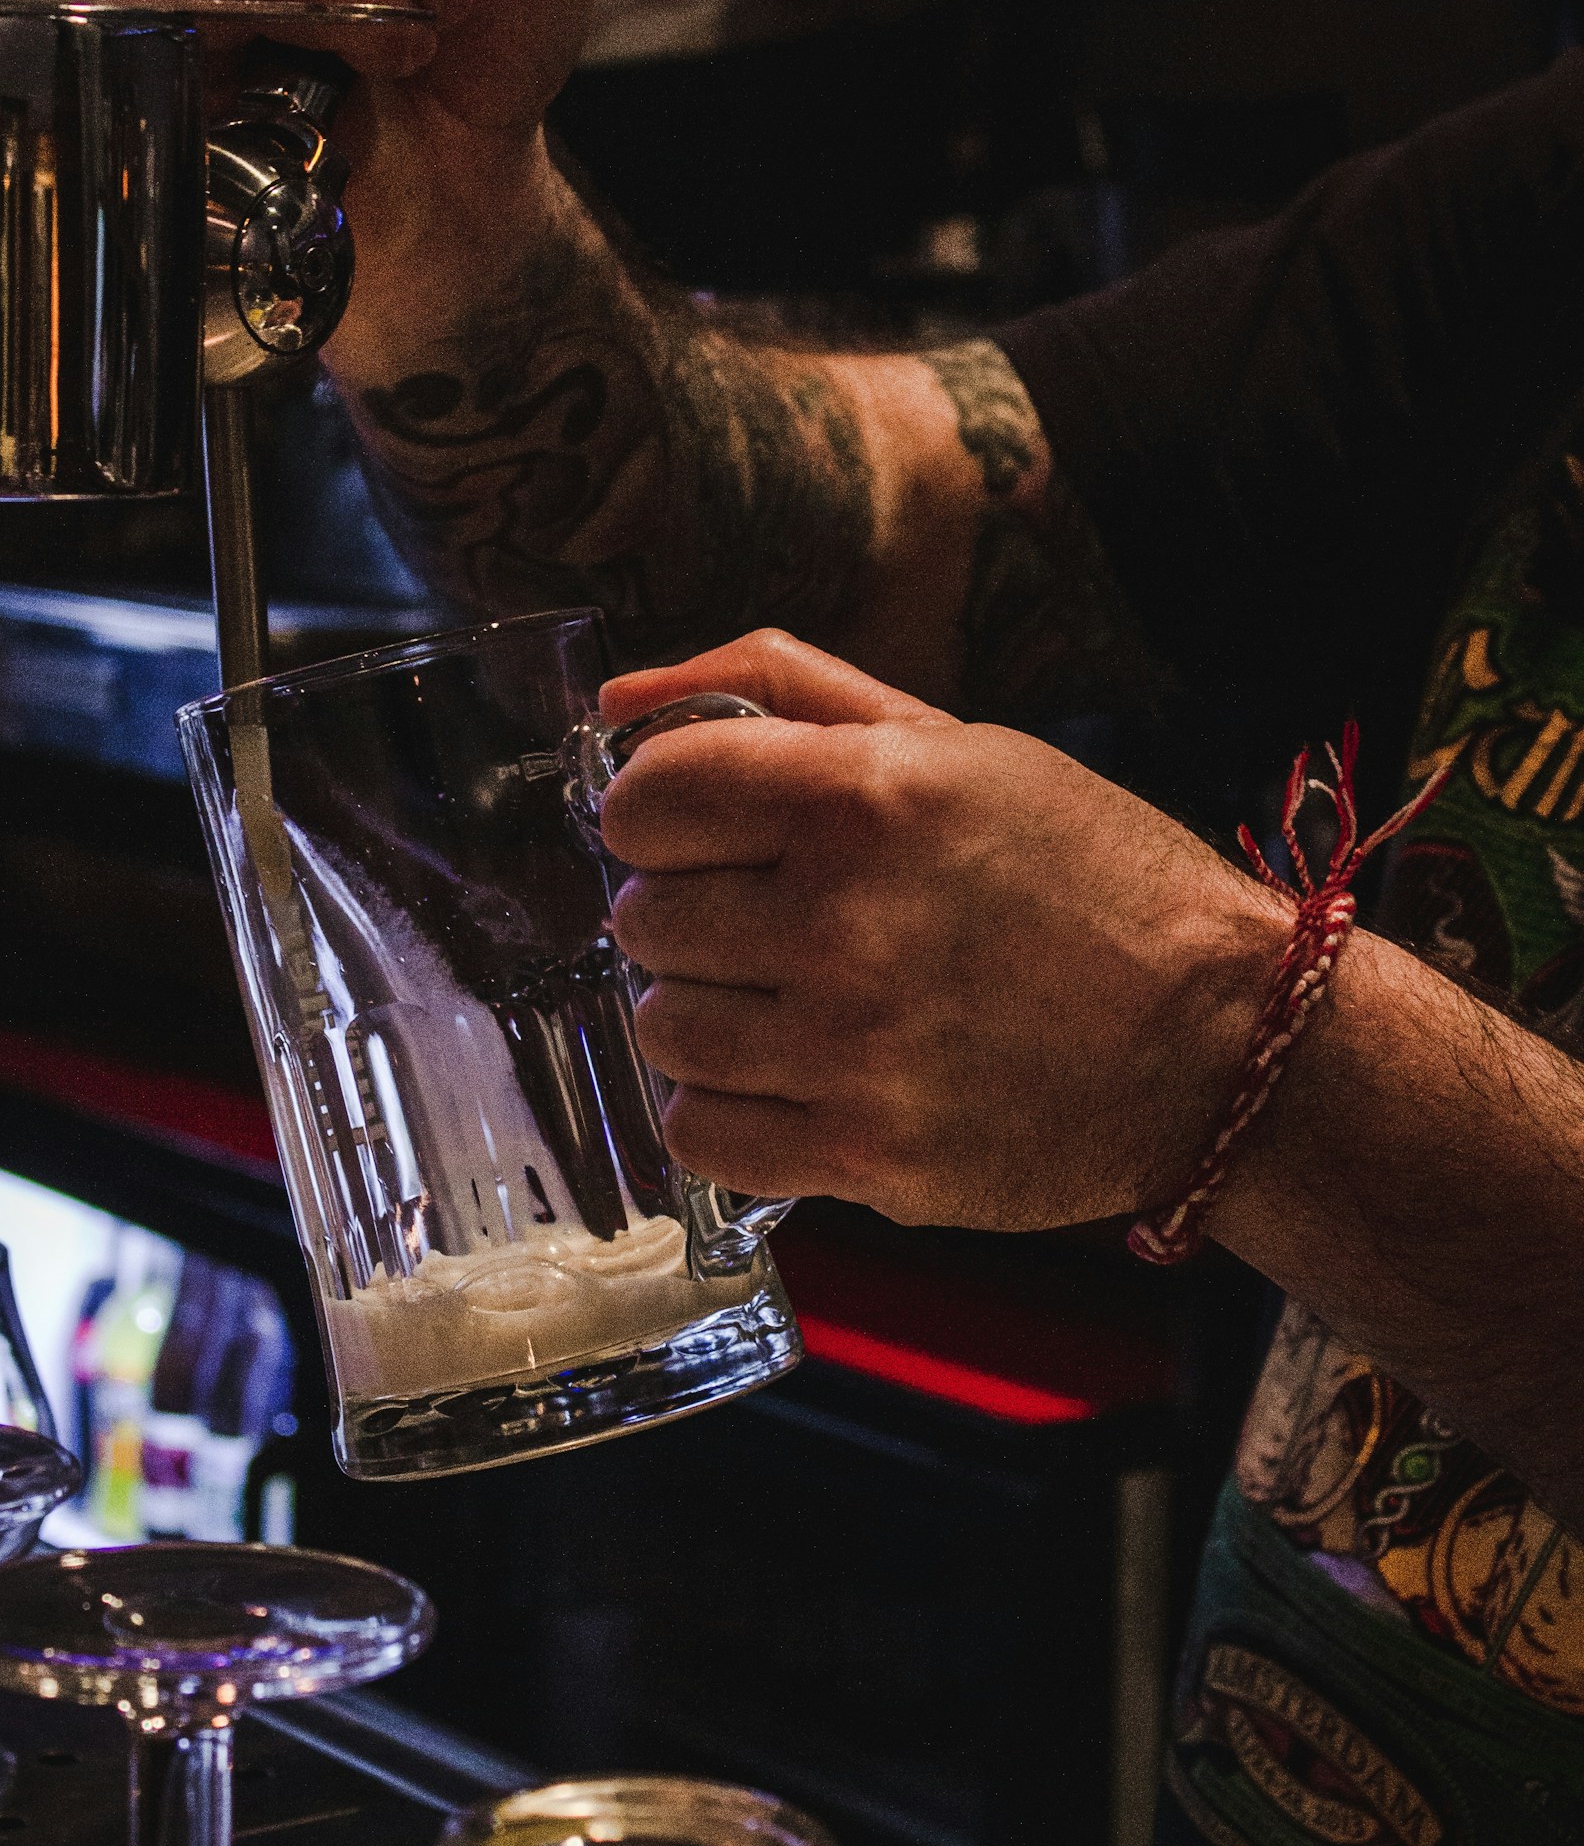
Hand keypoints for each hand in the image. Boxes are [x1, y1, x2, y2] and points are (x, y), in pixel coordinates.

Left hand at [599, 630, 1287, 1229]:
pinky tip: (795, 1077)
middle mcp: (848, 921)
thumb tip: (619, 695)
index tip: (700, 832)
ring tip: (793, 1001)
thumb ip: (779, 688)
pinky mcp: (866, 1157)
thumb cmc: (1088, 877)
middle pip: (643, 917)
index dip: (659, 813)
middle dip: (691, 913)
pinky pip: (698, 1134)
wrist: (1225, 1041)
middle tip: (776, 922)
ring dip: (709, 1012)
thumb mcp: (953, 742)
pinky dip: (726, 1110)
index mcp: (866, 796)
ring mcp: (853, 1050)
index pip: (647, 797)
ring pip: (662, 1028)